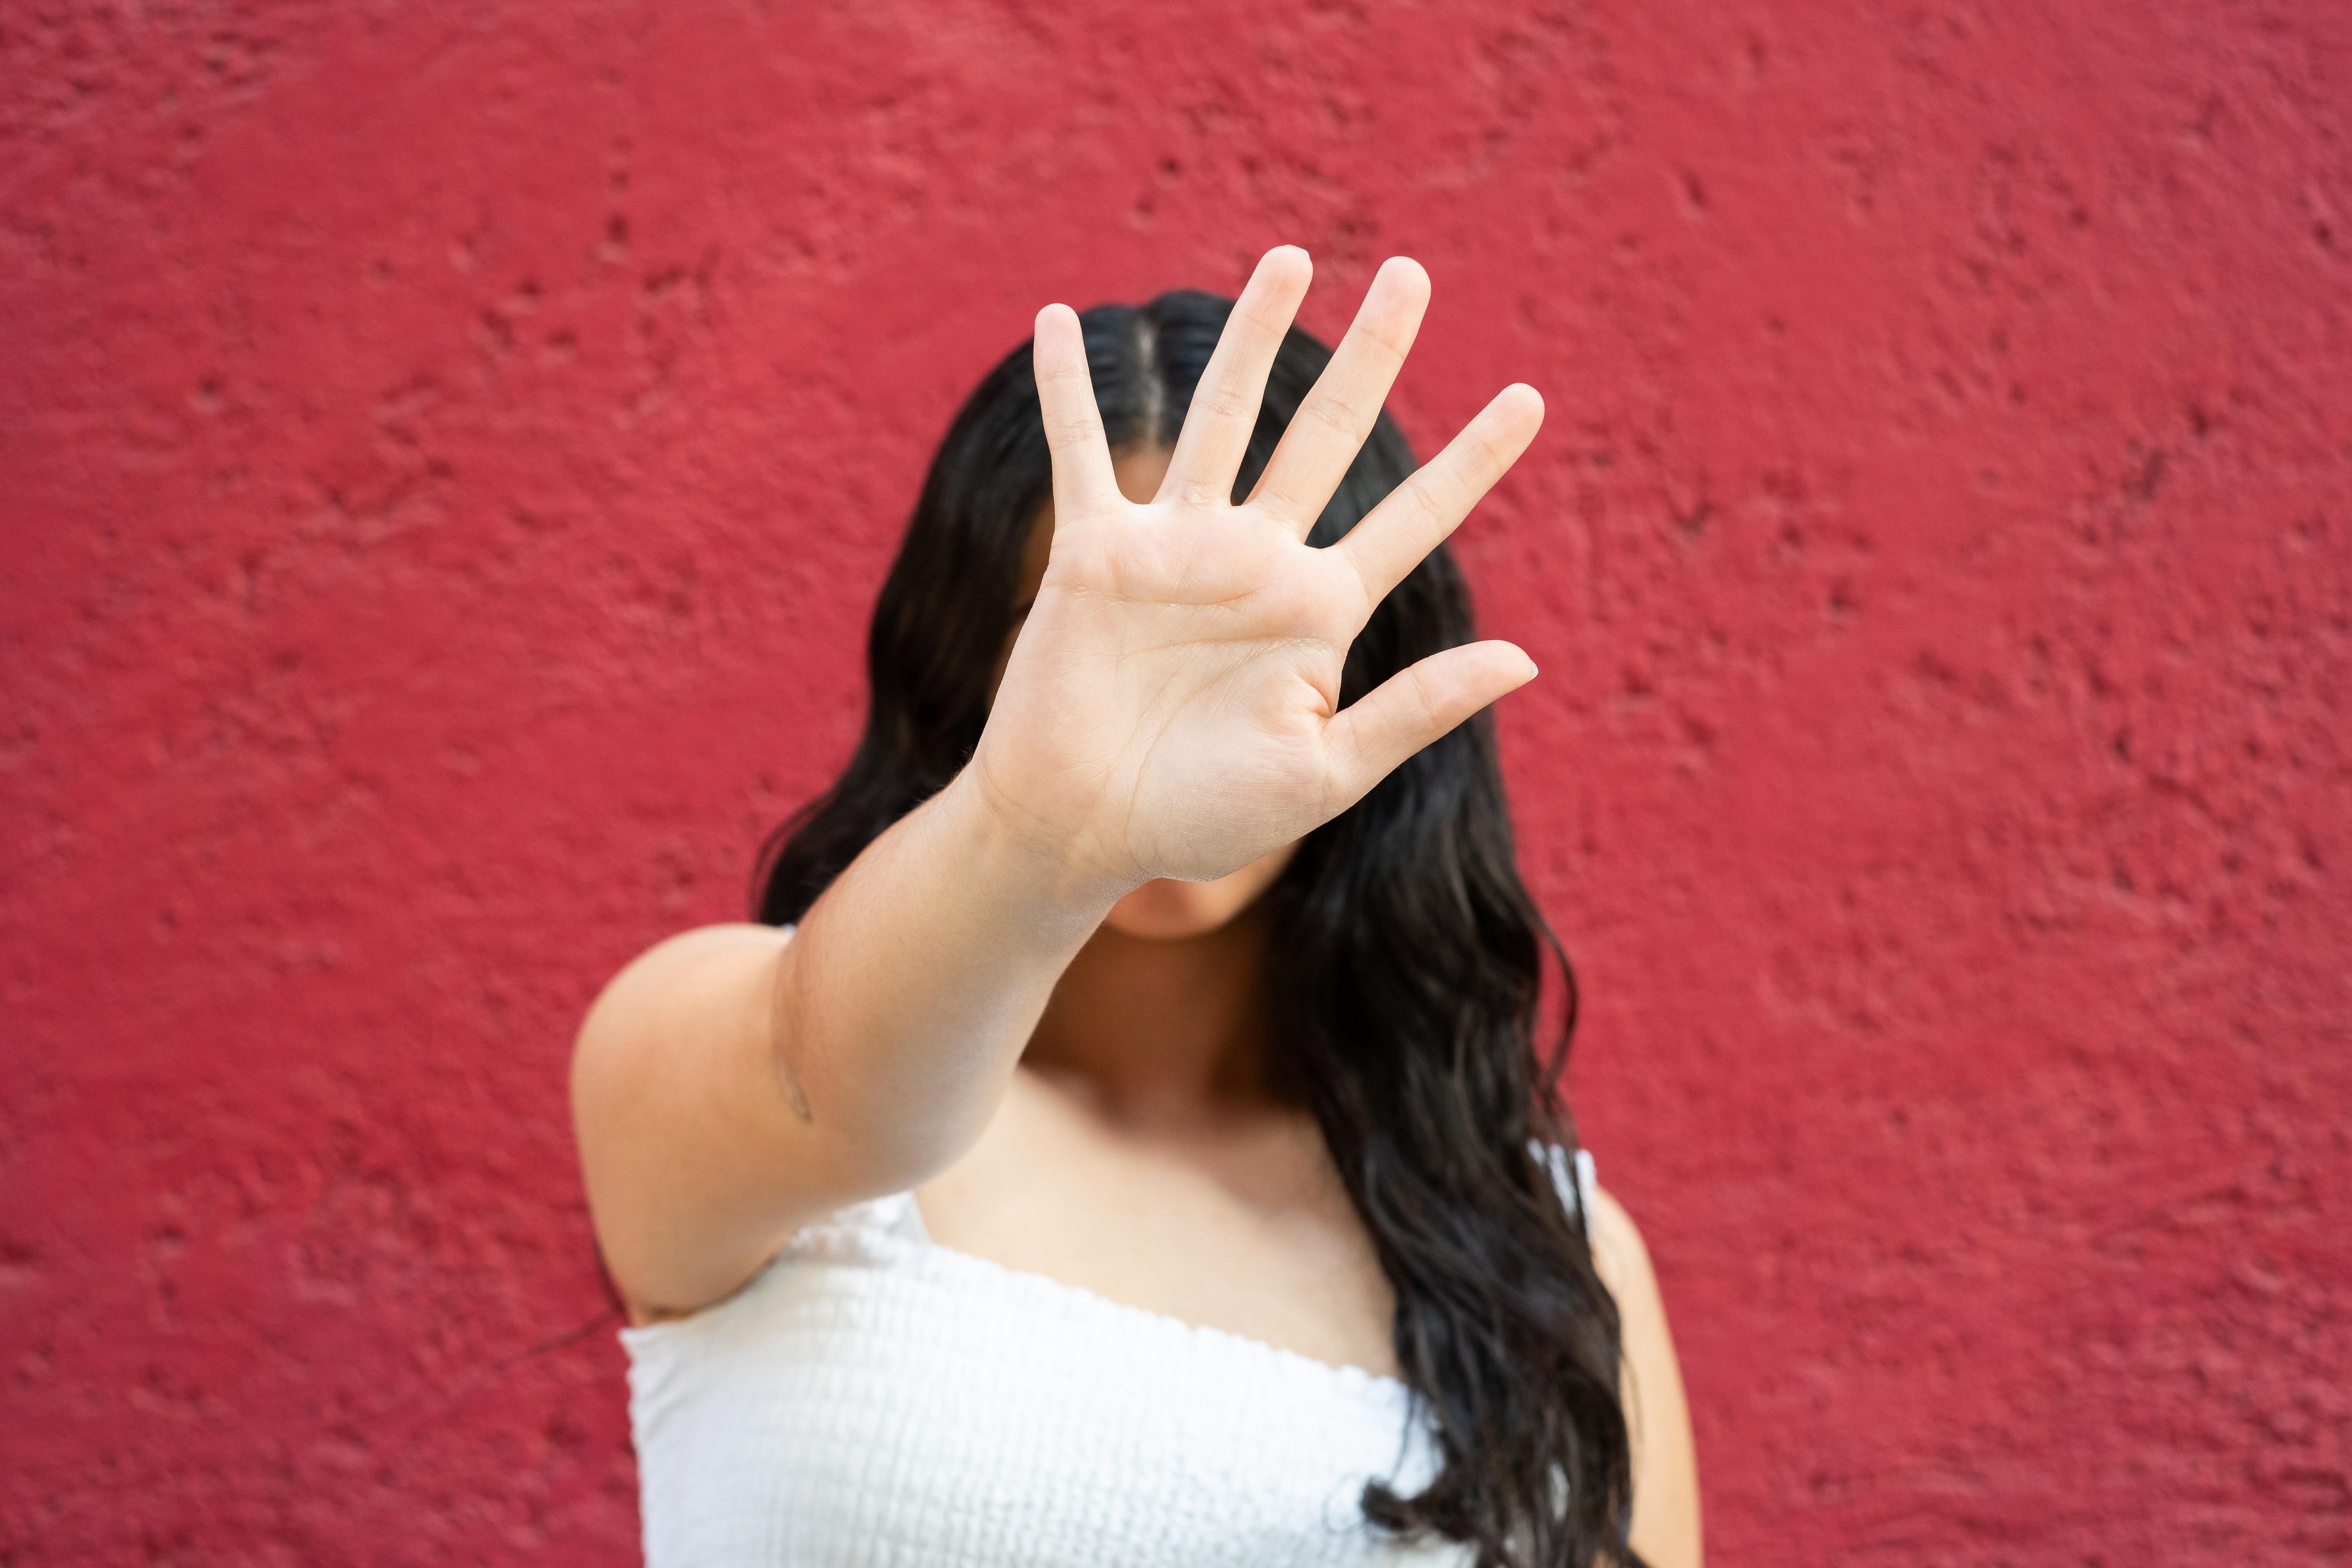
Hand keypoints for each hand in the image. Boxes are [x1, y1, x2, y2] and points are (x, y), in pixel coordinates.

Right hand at [967, 245, 1543, 896]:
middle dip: (1373, 355)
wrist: (1081, 831)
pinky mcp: (1096, 552)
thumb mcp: (1326, 773)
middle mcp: (1256, 563)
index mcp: (1320, 613)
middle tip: (1414, 273)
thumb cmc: (1199, 817)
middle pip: (1327, 434)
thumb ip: (1418, 711)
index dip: (1473, 463)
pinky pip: (1081, 453)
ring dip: (1252, 336)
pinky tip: (1059, 318)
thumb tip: (1525, 658)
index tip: (1532, 399)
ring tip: (1292, 259)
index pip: (1413, 519)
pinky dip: (1068, 388)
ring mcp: (1176, 549)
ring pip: (1223, 416)